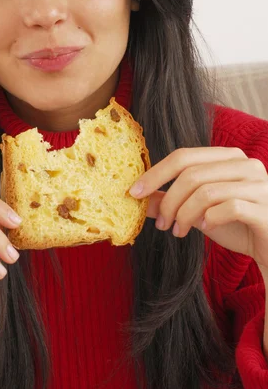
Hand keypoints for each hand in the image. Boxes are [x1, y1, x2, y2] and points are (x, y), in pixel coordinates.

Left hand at [129, 147, 267, 269]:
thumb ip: (172, 201)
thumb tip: (139, 198)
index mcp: (228, 158)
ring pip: (206, 192)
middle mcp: (246, 164)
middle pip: (192, 174)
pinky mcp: (266, 208)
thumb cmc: (236, 226)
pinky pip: (228, 208)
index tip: (134, 192)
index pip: (183, 156)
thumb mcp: (198, 212)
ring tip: (179, 231)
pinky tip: (206, 229)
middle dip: (169, 200)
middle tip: (161, 224)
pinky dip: (210, 220)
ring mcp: (259, 185)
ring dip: (185, 215)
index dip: (155, 173)